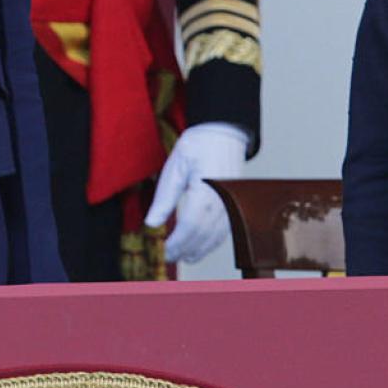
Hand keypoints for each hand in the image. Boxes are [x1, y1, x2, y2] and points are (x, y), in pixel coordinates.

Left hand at [142, 122, 249, 262]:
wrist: (223, 132)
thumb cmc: (199, 145)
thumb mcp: (175, 167)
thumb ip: (164, 198)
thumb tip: (152, 223)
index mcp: (205, 192)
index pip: (189, 228)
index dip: (176, 243)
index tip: (163, 250)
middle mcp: (223, 201)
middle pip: (203, 236)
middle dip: (184, 250)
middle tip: (168, 255)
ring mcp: (232, 203)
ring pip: (216, 237)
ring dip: (199, 249)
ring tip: (182, 255)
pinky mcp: (235, 203)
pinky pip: (225, 230)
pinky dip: (212, 242)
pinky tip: (200, 245)